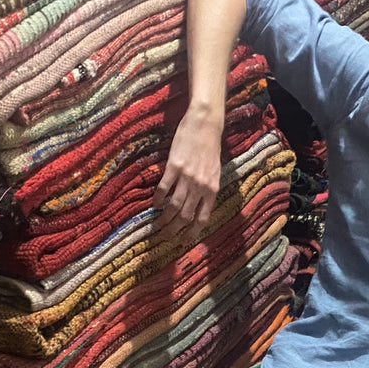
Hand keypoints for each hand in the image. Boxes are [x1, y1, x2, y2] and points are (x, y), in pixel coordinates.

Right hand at [152, 106, 222, 238]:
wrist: (205, 125)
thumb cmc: (210, 148)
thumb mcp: (214, 172)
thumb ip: (207, 189)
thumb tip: (199, 205)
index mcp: (212, 190)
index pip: (202, 218)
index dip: (192, 233)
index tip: (184, 242)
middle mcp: (200, 187)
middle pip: (186, 216)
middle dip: (175, 230)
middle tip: (166, 237)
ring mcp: (187, 177)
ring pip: (174, 205)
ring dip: (165, 219)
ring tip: (158, 226)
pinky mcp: (174, 167)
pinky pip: (164, 188)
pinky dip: (158, 199)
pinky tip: (154, 205)